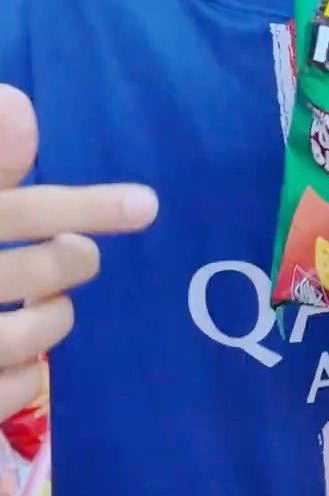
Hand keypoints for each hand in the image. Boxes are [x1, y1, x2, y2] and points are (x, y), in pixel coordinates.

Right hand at [0, 86, 157, 420]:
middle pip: (37, 270)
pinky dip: (28, 374)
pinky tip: (21, 357)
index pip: (22, 209)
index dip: (88, 204)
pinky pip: (12, 392)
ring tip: (51, 304)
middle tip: (79, 253)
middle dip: (72, 257)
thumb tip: (19, 103)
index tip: (147, 205)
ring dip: (56, 317)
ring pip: (29, 336)